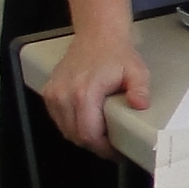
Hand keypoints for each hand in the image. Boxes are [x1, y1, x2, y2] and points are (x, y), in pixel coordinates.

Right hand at [41, 28, 148, 156]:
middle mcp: (64, 95)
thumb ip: (139, 89)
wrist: (96, 35)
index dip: (102, 148)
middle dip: (94, 145)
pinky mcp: (49, 92)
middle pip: (75, 135)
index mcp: (84, 93)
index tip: (115, 153)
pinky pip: (58, 119)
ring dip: (82, 137)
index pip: (88, 134)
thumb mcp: (136, 71)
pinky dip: (71, 125)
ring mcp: (53, 94)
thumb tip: (140, 105)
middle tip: (111, 147)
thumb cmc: (116, 53)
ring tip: (101, 136)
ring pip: (65, 129)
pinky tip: (87, 123)